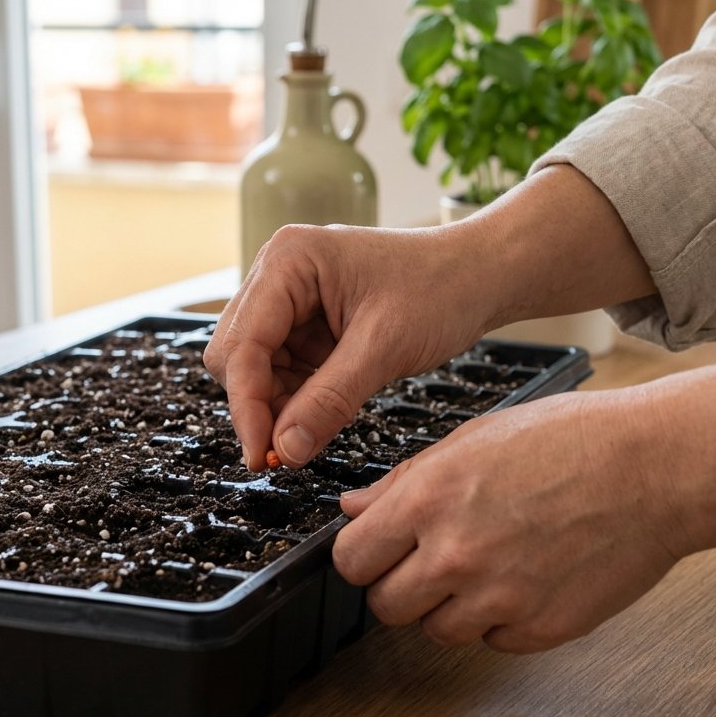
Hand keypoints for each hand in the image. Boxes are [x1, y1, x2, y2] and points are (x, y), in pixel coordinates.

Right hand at [206, 165, 658, 471]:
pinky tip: (323, 413)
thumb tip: (286, 449)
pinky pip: (282, 371)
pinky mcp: (306, 324)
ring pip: (254, 369)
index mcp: (289, 261)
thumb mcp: (384, 347)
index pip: (243, 344)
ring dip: (277, 406)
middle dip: (258, 405)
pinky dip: (296, 400)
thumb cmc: (442, 287)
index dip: (247, 404)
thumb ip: (330, 399)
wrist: (480, 274)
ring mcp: (290, 300)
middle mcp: (279, 275)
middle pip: (236, 356)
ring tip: (313, 432)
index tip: (261, 455)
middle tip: (288, 452)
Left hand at [332, 360, 715, 652]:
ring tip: (490, 565)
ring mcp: (498, 597)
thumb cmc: (572, 440)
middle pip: (386, 606)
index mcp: (428, 499)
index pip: (352, 558)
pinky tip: (528, 577)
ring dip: (452, 607)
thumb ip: (404, 481)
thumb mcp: (473, 438)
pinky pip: (493, 641)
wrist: (655, 467)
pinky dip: (503, 620)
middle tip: (433, 562)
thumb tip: (354, 507)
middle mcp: (455, 554)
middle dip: (401, 586)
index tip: (379, 551)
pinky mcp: (539, 628)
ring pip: (437, 631)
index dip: (364, 555)